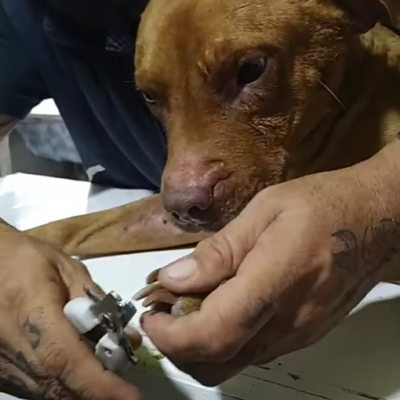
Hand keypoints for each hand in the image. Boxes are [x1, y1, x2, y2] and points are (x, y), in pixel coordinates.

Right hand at [0, 226, 141, 399]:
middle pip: (57, 384)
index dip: (98, 383)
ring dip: (80, 390)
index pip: (65, 358)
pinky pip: (33, 388)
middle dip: (97, 391)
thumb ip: (96, 302)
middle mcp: (9, 345)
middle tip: (125, 387)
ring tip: (105, 374)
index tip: (131, 397)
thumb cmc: (27, 259)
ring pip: (45, 392)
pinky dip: (61, 385)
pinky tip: (78, 370)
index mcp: (31, 309)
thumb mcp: (68, 269)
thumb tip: (126, 338)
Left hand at [140, 147, 399, 385]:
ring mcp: (298, 334)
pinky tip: (218, 307)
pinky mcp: (303, 335)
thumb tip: (173, 278)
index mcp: (275, 280)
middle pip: (216, 364)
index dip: (170, 335)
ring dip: (197, 346)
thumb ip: (218, 250)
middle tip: (160, 312)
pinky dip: (223, 341)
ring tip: (184, 306)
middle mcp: (288, 321)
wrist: (375, 219)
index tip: (150, 314)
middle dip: (175, 347)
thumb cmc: (321, 205)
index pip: (213, 333)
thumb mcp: (264, 210)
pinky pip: (252, 352)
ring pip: (232, 365)